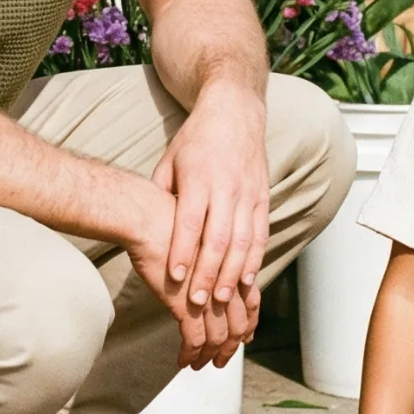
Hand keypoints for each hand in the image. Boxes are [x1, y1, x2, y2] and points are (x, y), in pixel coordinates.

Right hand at [123, 179, 251, 367]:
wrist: (149, 217)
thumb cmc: (168, 220)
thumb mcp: (200, 236)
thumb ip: (210, 257)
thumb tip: (207, 269)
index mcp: (232, 264)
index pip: (252, 301)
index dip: (250, 322)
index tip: (246, 336)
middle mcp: (226, 282)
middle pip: (238, 323)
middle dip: (231, 346)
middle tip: (222, 359)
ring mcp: (208, 294)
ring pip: (218, 336)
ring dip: (210, 355)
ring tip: (201, 364)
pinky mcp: (186, 304)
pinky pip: (194, 339)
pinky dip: (190, 354)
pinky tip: (183, 360)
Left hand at [153, 81, 269, 365]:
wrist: (234, 112)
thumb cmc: (195, 140)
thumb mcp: (170, 161)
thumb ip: (162, 194)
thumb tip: (149, 228)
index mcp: (199, 177)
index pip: (190, 221)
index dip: (183, 251)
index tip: (175, 277)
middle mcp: (227, 187)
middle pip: (219, 237)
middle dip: (209, 272)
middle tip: (200, 301)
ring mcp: (249, 193)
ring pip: (243, 240)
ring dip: (234, 273)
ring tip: (224, 299)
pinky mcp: (263, 197)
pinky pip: (261, 233)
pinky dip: (255, 259)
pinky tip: (247, 280)